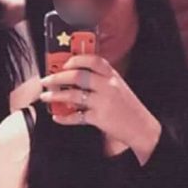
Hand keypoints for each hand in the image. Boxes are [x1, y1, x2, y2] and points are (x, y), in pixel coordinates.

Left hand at [39, 54, 161, 164]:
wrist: (141, 127)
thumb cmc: (127, 107)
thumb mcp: (119, 87)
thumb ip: (101, 80)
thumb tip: (75, 75)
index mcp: (112, 76)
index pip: (94, 60)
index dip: (77, 59)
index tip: (64, 62)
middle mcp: (108, 87)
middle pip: (78, 76)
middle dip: (58, 78)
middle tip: (46, 80)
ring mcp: (103, 103)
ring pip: (73, 96)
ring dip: (56, 96)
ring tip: (46, 97)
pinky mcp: (99, 119)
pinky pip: (76, 117)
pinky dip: (64, 118)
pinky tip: (57, 117)